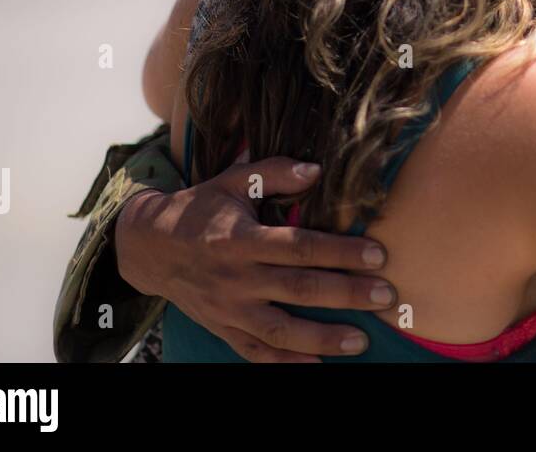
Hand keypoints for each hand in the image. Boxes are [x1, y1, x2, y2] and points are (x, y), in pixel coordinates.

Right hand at [115, 157, 395, 361]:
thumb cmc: (201, 208)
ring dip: (323, 338)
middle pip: (298, 289)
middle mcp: (235, 278)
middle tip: (387, 296)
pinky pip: (255, 353)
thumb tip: (317, 170)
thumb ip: (274, 172)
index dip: (340, 252)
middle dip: (346, 293)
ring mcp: (228, 310)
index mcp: (240, 239)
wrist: (148, 247)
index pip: (299, 247)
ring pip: (280, 330)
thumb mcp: (232, 181)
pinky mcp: (222, 329)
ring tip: (362, 340)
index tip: (378, 255)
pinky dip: (286, 363)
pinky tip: (318, 365)